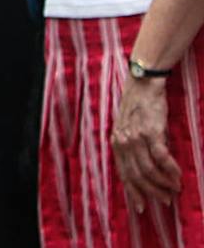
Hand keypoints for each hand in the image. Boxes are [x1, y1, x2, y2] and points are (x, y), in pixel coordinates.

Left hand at [112, 76, 180, 206]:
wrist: (144, 85)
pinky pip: (161, 157)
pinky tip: (178, 176)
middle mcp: (123, 142)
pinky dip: (171, 169)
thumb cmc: (140, 108)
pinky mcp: (151, 131)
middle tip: (166, 200)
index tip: (142, 208)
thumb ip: (137, 149)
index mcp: (116, 143)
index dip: (134, 192)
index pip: (123, 174)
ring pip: (149, 169)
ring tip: (175, 189)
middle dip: (152, 192)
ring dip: (164, 183)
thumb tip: (151, 172)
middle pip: (137, 176)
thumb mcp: (131, 130)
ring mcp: (136, 137)